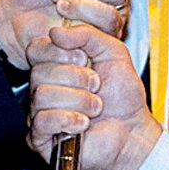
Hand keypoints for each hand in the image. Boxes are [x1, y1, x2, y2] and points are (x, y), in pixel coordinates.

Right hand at [25, 24, 162, 169]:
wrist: (132, 130)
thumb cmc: (122, 95)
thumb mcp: (113, 52)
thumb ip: (88, 34)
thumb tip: (55, 32)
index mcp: (55, 66)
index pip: (36, 49)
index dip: (60, 52)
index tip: (85, 59)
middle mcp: (43, 87)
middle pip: (39, 72)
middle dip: (77, 78)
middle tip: (96, 86)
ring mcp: (39, 112)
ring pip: (42, 96)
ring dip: (79, 100)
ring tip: (95, 107)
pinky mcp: (40, 137)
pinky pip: (42, 120)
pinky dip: (68, 119)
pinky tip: (83, 123)